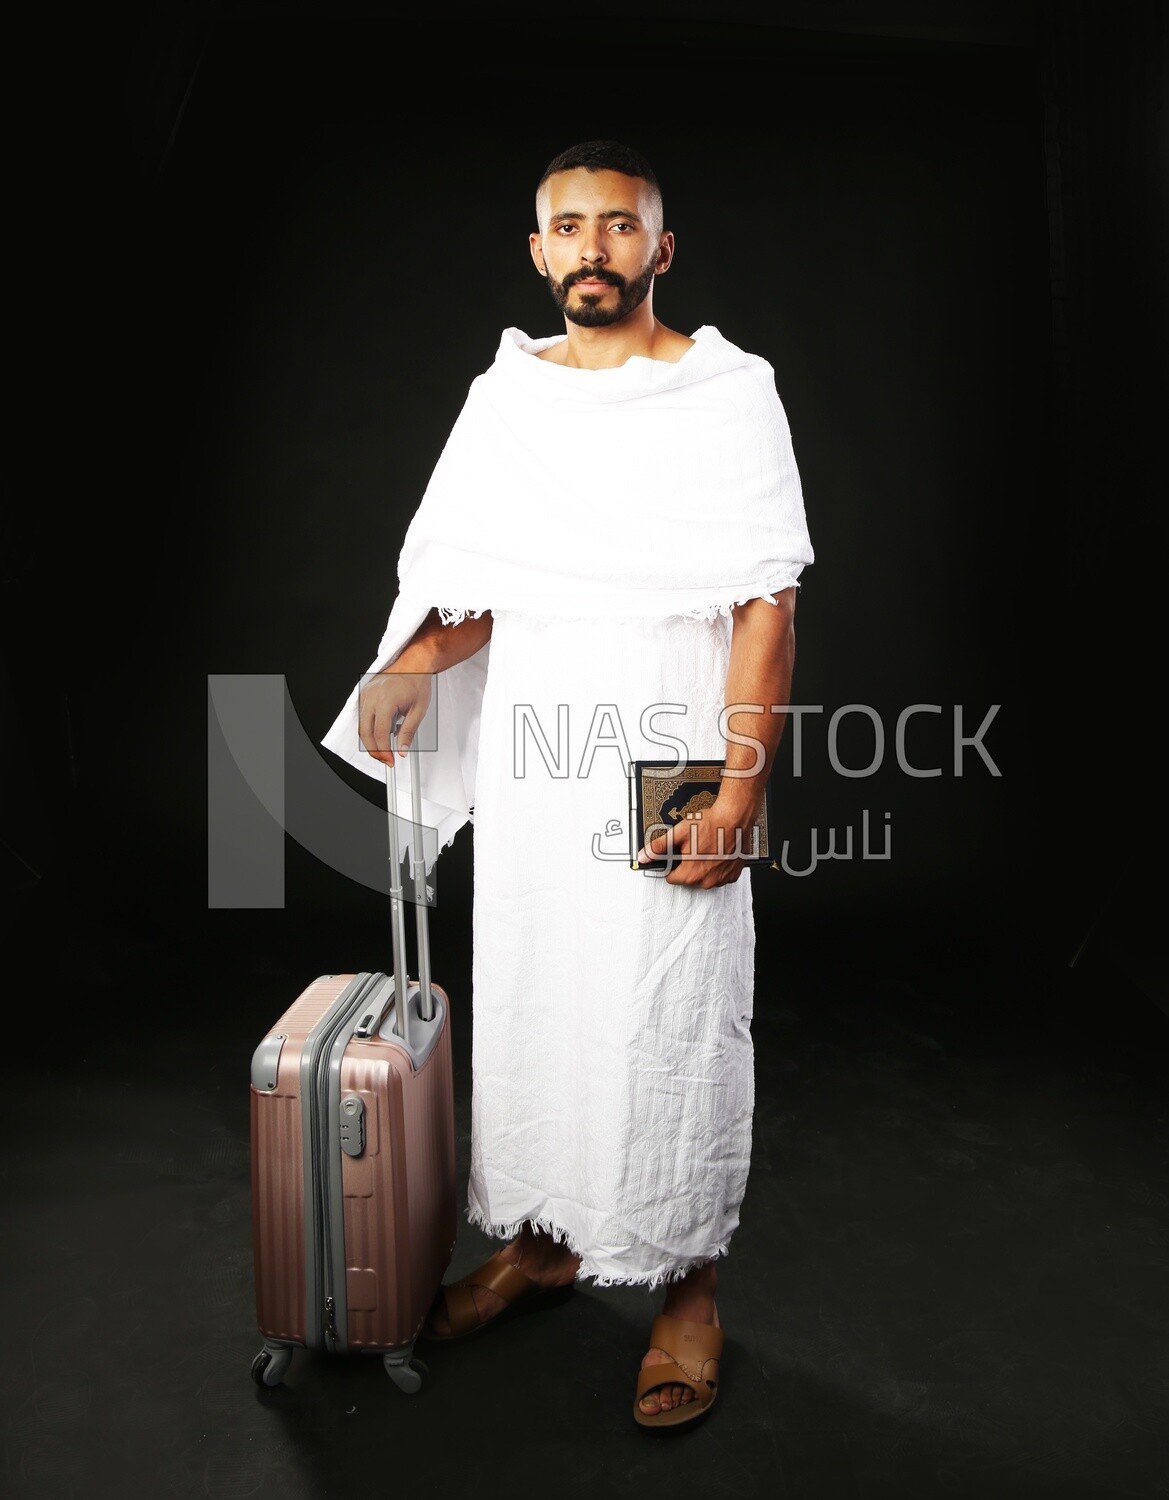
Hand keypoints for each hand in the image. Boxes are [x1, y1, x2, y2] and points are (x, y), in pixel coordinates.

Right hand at [358, 670, 432, 764]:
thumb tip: (402, 750)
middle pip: (365, 732)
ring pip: (362, 726)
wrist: (413, 664)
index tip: (391, 760)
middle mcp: (371, 696)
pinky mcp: (364, 694)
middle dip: (374, 750)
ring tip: (386, 748)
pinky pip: (363, 716)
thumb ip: (408, 732)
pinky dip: (370, 728)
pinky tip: (383, 733)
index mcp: (385, 700)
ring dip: (371, 740)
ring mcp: (365, 694)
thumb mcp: (418, 711)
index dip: (384, 751)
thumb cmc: (417, 682)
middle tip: (386, 759)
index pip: (379, 733)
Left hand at [636, 795, 759, 887]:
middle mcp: (707, 881)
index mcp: (691, 874)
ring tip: (706, 848)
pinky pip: (720, 875)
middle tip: (693, 847)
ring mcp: (722, 879)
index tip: (676, 855)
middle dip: (688, 865)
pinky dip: (718, 866)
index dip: (671, 865)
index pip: (671, 878)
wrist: (735, 818)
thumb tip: (644, 856)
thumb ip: (659, 847)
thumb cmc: (711, 824)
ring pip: (705, 877)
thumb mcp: (679, 833)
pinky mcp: (733, 874)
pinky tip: (718, 852)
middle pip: (688, 878)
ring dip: (704, 866)